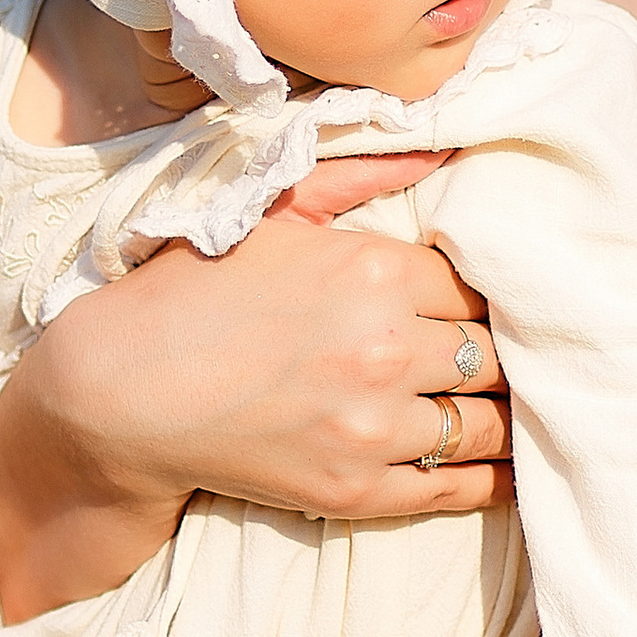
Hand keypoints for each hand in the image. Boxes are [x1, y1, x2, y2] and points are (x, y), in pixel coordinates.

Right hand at [0, 155, 510, 621]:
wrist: (120, 393)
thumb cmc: (193, 291)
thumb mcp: (275, 212)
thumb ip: (364, 174)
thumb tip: (448, 148)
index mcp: (372, 270)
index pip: (477, 285)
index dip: (483, 296)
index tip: (480, 306)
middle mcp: (383, 347)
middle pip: (492, 353)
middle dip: (501, 353)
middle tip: (511, 357)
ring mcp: (372, 425)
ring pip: (486, 421)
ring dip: (504, 414)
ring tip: (515, 409)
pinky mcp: (356, 488)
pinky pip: (458, 486)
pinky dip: (495, 479)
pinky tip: (515, 469)